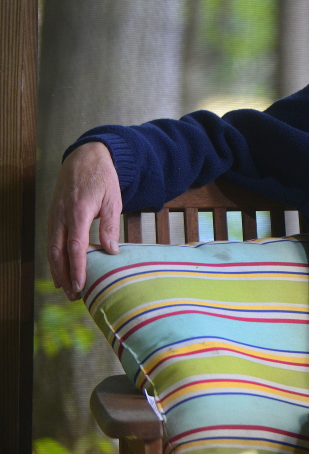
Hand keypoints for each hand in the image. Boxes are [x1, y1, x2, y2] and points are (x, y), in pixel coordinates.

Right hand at [47, 142, 121, 300]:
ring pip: (51, 248)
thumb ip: (110, 226)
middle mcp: (61, 216)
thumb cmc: (102, 178)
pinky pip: (52, 240)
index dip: (77, 268)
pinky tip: (61, 269)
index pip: (76, 247)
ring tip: (67, 288)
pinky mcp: (53, 216)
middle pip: (58, 252)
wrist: (84, 157)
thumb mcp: (113, 199)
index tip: (80, 285)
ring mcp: (54, 216)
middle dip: (64, 275)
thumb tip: (111, 252)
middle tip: (74, 295)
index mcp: (78, 212)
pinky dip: (55, 257)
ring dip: (57, 270)